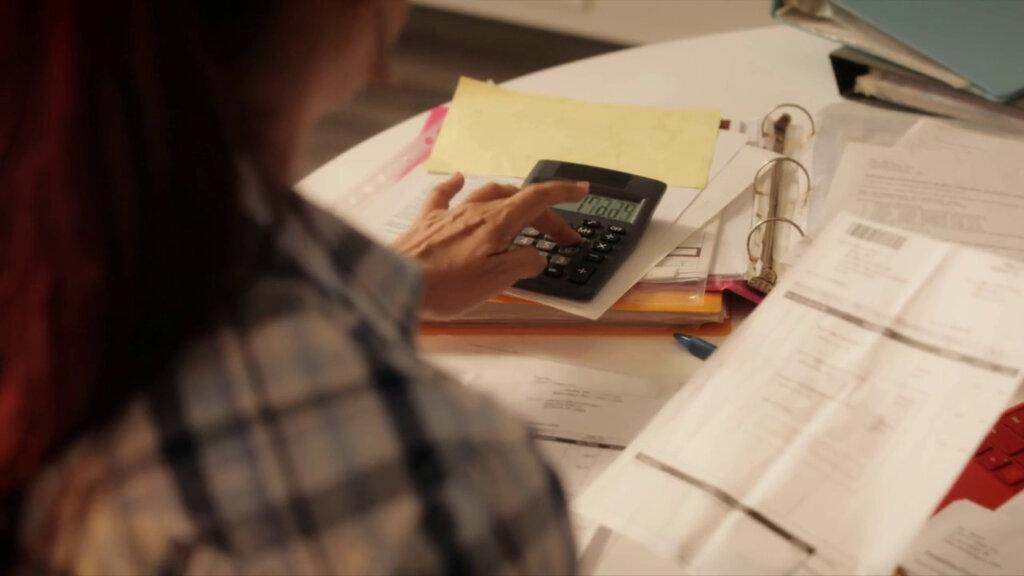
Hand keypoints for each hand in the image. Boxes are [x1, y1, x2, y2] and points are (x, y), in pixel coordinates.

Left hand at [393, 173, 587, 317]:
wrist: (396, 282)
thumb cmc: (445, 285)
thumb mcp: (497, 280)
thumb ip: (523, 263)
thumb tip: (536, 256)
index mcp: (496, 222)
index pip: (537, 199)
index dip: (562, 193)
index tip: (581, 189)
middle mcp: (474, 211)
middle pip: (518, 202)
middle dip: (544, 214)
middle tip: (560, 235)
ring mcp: (450, 214)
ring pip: (487, 194)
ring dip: (511, 198)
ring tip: (523, 210)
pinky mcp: (427, 222)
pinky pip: (445, 195)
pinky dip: (456, 186)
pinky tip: (459, 179)